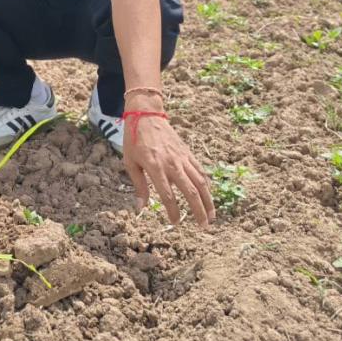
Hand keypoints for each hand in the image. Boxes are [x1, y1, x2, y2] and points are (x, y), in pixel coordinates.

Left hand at [123, 109, 214, 226]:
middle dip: (198, 211)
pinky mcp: (188, 153)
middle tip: (203, 226)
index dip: (173, 211)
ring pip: (201, 182)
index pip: (168, 194)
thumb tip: (140, 207)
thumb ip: (138, 185)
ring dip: (208, 201)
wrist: (146, 115)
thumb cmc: (134, 140)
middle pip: (190, 191)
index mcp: (155, 167)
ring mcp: (182, 158)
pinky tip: (209, 196)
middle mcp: (172, 163)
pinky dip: (207, 185)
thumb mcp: (130, 162)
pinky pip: (200, 171)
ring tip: (212, 217)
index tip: (176, 223)